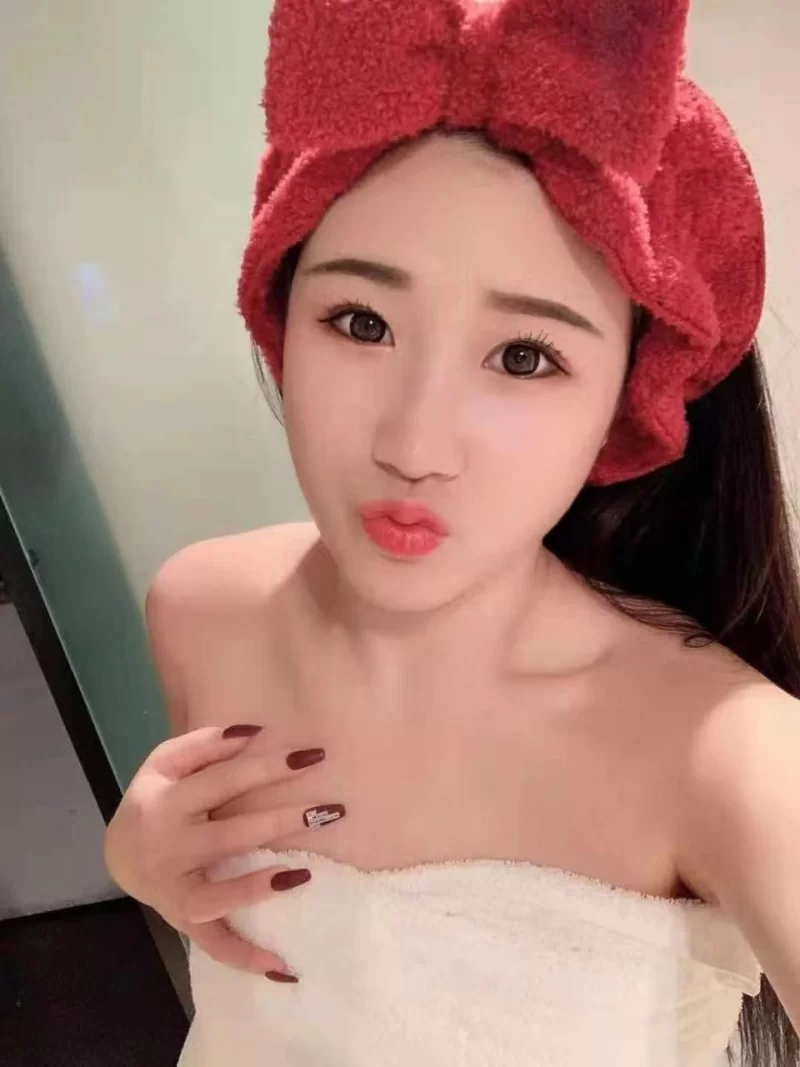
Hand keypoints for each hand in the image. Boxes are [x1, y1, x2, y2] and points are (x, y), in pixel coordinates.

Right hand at [104, 725, 330, 976]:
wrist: (120, 852)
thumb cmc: (156, 798)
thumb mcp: (166, 762)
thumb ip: (205, 745)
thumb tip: (253, 732)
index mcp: (165, 802)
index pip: (222, 780)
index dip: (266, 766)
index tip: (310, 757)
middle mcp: (168, 849)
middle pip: (229, 835)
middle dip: (281, 820)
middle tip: (328, 810)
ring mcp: (174, 891)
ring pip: (216, 897)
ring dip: (258, 888)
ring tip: (302, 874)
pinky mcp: (184, 921)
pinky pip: (214, 944)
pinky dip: (245, 958)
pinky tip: (284, 966)